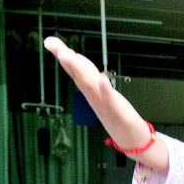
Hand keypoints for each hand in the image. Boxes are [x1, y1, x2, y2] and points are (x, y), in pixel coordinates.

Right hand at [44, 37, 167, 170]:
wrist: (133, 141)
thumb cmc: (118, 117)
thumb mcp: (102, 96)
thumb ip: (93, 81)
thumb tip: (80, 63)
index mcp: (91, 92)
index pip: (76, 71)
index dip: (64, 56)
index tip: (50, 42)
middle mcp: (95, 98)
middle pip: (79, 76)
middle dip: (67, 59)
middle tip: (52, 45)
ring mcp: (105, 106)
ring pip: (90, 86)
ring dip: (80, 70)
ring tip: (68, 55)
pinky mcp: (119, 114)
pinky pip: (111, 101)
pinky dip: (106, 90)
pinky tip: (102, 79)